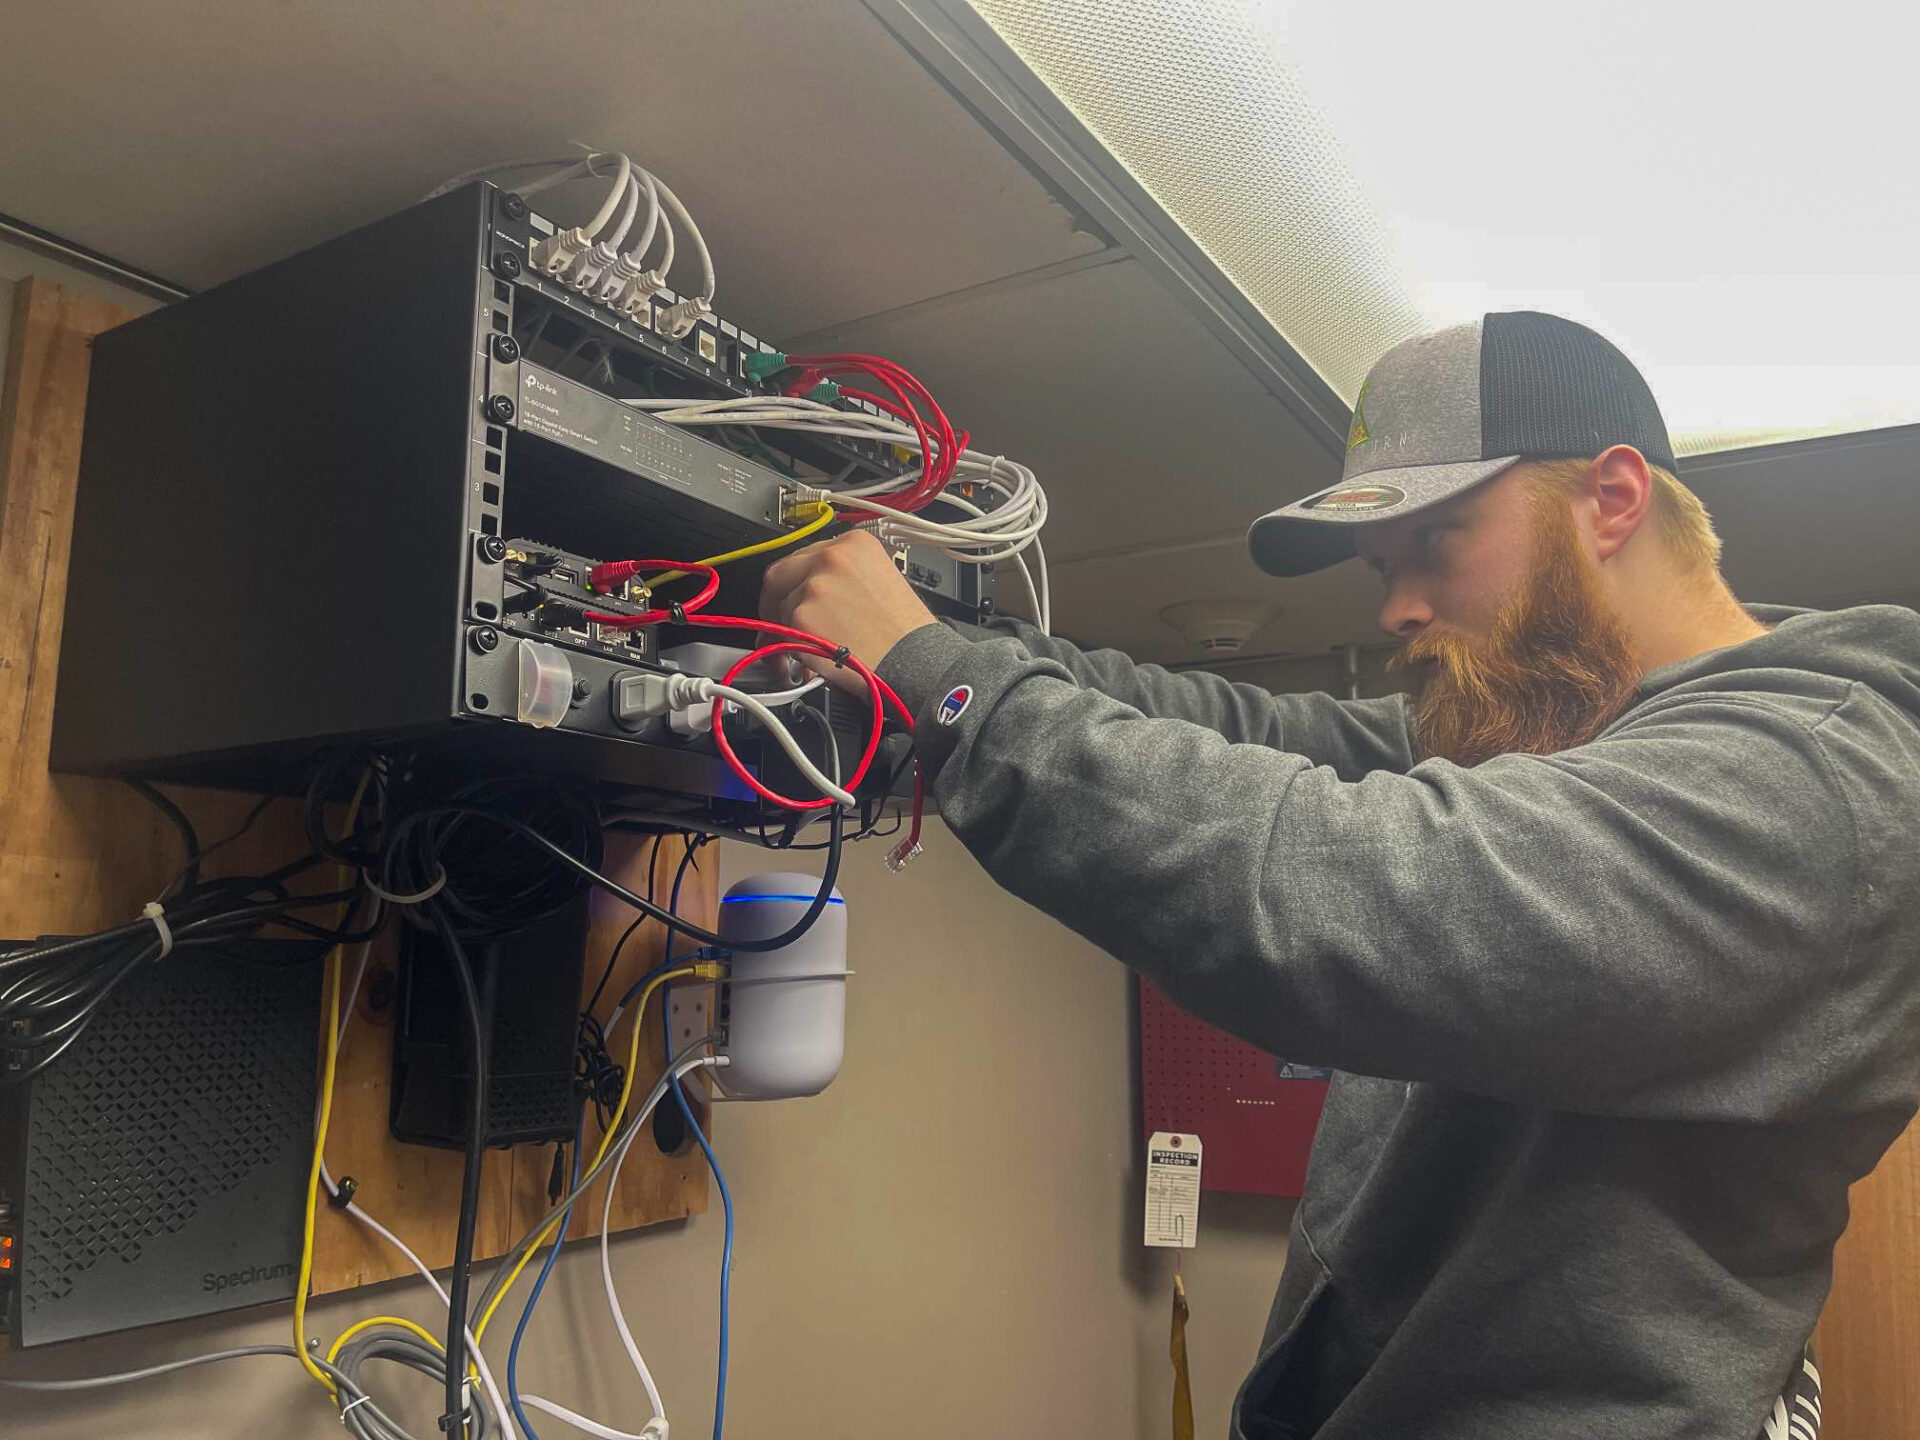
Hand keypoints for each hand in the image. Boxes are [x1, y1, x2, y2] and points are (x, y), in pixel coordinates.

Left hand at [760, 531, 936, 688]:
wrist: (916, 661)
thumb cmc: (905, 631)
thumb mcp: (879, 581)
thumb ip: (840, 578)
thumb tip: (808, 592)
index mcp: (854, 543)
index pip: (804, 556)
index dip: (796, 582)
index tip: (795, 596)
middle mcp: (831, 557)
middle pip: (780, 574)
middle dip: (777, 601)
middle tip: (782, 622)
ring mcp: (815, 585)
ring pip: (781, 606)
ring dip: (788, 629)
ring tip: (814, 647)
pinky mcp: (802, 615)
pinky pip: (782, 632)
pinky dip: (792, 647)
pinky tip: (814, 656)